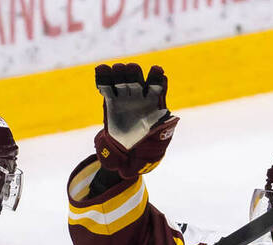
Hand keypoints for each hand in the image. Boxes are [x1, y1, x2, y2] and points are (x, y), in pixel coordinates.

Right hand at [94, 62, 176, 179]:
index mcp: (152, 98)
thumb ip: (162, 124)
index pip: (156, 82)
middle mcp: (138, 92)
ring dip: (118, 72)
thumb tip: (171, 117)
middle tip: (130, 71)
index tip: (156, 71)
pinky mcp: (111, 99)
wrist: (125, 146)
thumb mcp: (156, 133)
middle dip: (133, 72)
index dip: (156, 76)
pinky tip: (102, 76)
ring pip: (120, 77)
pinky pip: (106, 86)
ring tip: (115, 70)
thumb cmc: (144, 138)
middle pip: (135, 75)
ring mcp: (124, 94)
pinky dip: (103, 79)